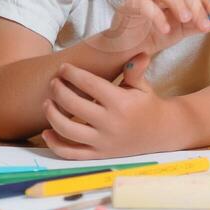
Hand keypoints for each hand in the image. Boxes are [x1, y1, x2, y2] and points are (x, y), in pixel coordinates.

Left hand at [39, 56, 178, 158]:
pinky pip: (71, 154)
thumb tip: (139, 54)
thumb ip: (136, 71)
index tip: (64, 68)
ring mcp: (104, 142)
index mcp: (121, 103)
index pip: (89, 84)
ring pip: (66, 130)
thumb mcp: (143, 86)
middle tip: (54, 82)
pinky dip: (55, 144)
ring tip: (47, 103)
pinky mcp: (100, 155)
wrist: (162, 133)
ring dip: (52, 114)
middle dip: (58, 90)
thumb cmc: (148, 105)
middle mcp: (111, 123)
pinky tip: (47, 131)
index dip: (72, 73)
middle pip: (73, 104)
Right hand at [99, 0, 209, 56]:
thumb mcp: (183, 30)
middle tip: (204, 25)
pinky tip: (165, 29)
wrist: (129, 51)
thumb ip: (201, 24)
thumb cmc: (154, 35)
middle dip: (196, 5)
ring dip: (177, 3)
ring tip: (186, 20)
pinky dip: (156, 15)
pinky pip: (142, 5)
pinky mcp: (126, 6)